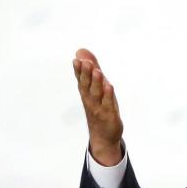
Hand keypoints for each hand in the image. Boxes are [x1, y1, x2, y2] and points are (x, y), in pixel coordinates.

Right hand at [73, 48, 123, 165]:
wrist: (103, 136)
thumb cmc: (99, 108)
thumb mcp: (96, 87)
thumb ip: (90, 69)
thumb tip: (81, 50)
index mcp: (86, 93)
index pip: (81, 80)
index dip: (78, 70)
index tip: (76, 59)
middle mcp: (90, 100)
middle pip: (87, 86)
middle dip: (86, 74)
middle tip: (85, 62)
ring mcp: (99, 108)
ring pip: (97, 94)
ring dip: (97, 82)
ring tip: (98, 71)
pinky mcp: (109, 115)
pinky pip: (108, 105)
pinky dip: (108, 96)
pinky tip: (109, 86)